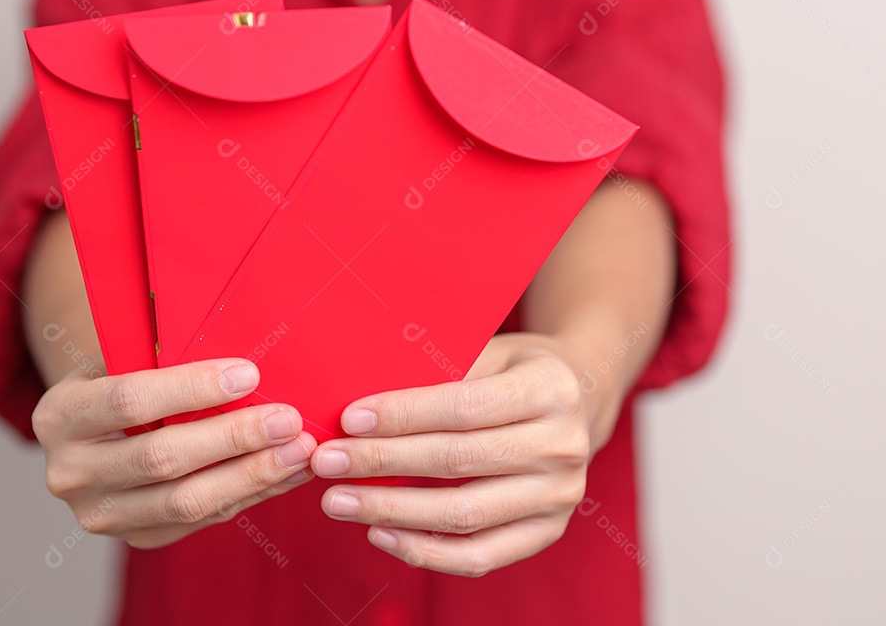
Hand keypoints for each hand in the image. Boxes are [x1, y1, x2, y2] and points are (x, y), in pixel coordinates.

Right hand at [32, 358, 315, 548]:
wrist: (96, 431)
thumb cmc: (122, 377)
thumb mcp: (124, 356)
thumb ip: (164, 356)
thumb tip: (244, 360)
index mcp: (60, 415)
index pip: (130, 401)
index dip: (192, 389)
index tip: (249, 374)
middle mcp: (71, 473)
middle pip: (162, 459)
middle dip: (234, 438)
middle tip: (289, 419)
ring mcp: (101, 514)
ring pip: (187, 502)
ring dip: (252, 475)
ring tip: (300, 451)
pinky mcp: (137, 538)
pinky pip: (204, 521)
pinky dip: (252, 495)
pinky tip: (288, 472)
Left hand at [310, 333, 592, 576]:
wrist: (580, 400)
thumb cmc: (516, 370)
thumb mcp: (489, 351)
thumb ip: (440, 372)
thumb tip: (362, 405)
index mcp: (550, 389)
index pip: (463, 407)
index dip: (402, 415)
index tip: (349, 419)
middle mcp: (563, 446)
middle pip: (457, 462)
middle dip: (382, 463)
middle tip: (327, 461)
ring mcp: (560, 497)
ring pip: (463, 515)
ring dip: (391, 512)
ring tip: (338, 501)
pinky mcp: (547, 532)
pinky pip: (479, 556)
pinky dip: (424, 550)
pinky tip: (379, 533)